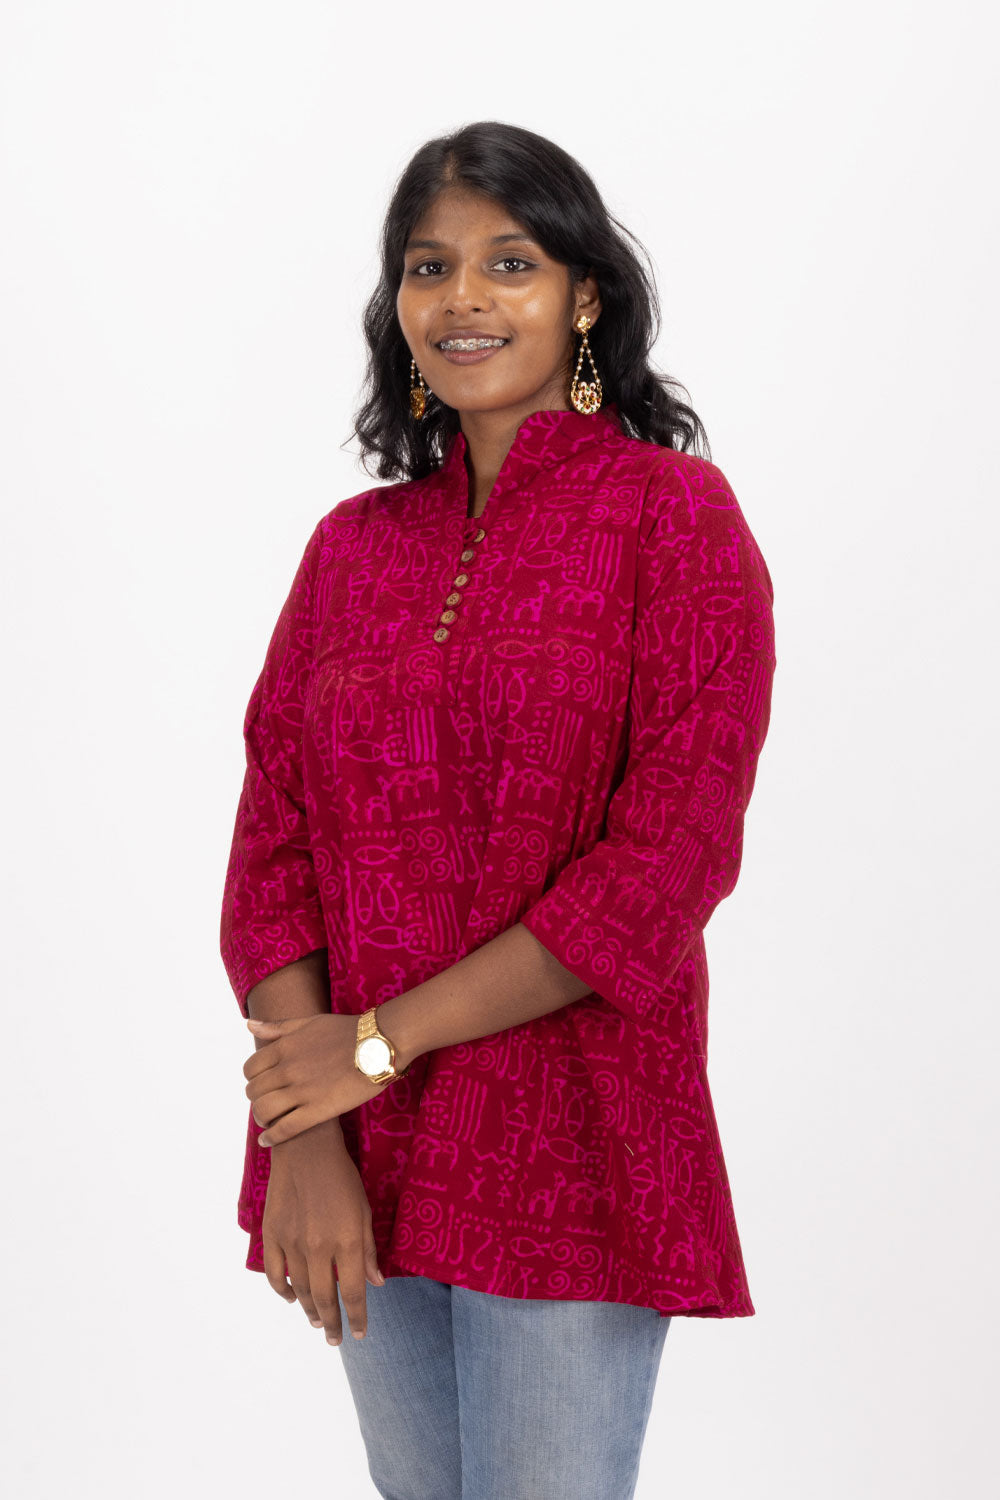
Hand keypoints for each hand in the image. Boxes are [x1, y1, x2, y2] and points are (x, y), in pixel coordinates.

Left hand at [243, 1012, 388, 1145]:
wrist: (379, 1044)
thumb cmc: (347, 1031)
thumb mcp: (310, 1022)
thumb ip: (278, 1026)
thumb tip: (249, 1024)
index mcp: (285, 1047)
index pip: (251, 1068)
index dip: (253, 1079)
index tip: (262, 1084)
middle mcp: (288, 1069)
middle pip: (254, 1091)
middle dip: (256, 1098)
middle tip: (267, 1102)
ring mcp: (302, 1090)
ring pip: (264, 1110)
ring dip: (261, 1118)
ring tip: (268, 1121)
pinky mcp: (318, 1110)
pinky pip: (285, 1128)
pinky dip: (271, 1137)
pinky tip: (267, 1140)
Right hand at [262, 1116, 383, 1343]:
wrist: (306, 1147)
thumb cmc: (342, 1176)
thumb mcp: (364, 1209)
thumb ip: (367, 1249)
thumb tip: (375, 1283)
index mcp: (346, 1241)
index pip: (353, 1293)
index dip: (356, 1318)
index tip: (359, 1335)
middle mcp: (318, 1247)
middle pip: (324, 1298)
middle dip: (331, 1323)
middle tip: (334, 1339)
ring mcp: (292, 1242)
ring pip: (299, 1290)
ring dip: (309, 1310)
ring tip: (317, 1321)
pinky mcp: (272, 1234)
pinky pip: (274, 1273)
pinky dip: (282, 1291)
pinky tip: (291, 1297)